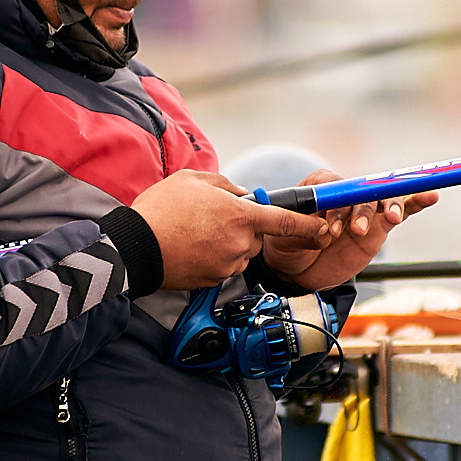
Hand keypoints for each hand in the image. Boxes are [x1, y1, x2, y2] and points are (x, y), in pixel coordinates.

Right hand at [134, 169, 331, 289]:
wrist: (136, 247)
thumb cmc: (161, 210)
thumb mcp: (193, 180)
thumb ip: (225, 185)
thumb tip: (240, 193)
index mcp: (240, 216)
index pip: (285, 222)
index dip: (309, 226)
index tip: (324, 228)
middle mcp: (239, 243)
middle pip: (256, 237)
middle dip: (242, 228)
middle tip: (211, 218)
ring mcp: (227, 264)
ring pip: (240, 252)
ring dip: (227, 243)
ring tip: (195, 233)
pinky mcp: (214, 280)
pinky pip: (223, 267)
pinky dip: (213, 258)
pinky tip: (191, 248)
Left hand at [261, 170, 439, 291]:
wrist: (298, 271)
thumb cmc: (288, 247)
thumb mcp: (284, 240)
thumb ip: (303, 232)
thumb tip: (324, 233)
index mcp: (319, 188)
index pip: (333, 187)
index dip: (336, 205)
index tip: (331, 227)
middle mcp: (345, 194)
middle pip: (362, 191)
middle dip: (361, 209)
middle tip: (354, 231)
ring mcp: (364, 210)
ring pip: (383, 198)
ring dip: (389, 204)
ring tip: (390, 217)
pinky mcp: (379, 226)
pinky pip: (401, 210)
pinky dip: (416, 201)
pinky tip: (430, 196)